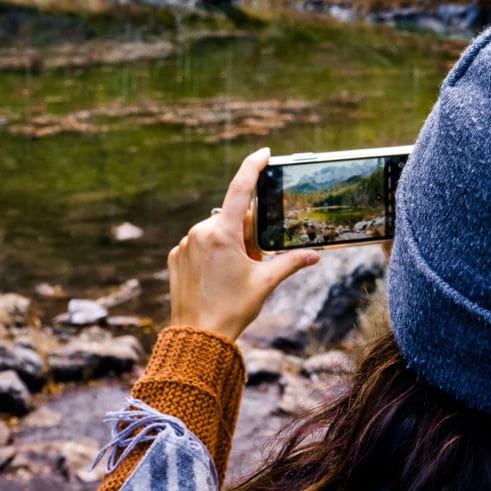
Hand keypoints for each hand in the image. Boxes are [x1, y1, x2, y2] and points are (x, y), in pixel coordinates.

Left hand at [168, 147, 319, 340]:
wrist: (197, 338)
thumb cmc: (232, 310)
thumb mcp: (265, 283)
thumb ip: (290, 262)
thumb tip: (314, 255)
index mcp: (224, 233)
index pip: (240, 188)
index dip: (253, 166)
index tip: (264, 153)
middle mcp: (201, 231)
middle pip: (232, 218)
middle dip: (246, 232)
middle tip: (254, 260)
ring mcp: (185, 244)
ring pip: (215, 232)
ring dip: (229, 243)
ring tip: (233, 274)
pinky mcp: (175, 256)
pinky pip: (199, 245)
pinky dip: (211, 253)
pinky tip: (216, 277)